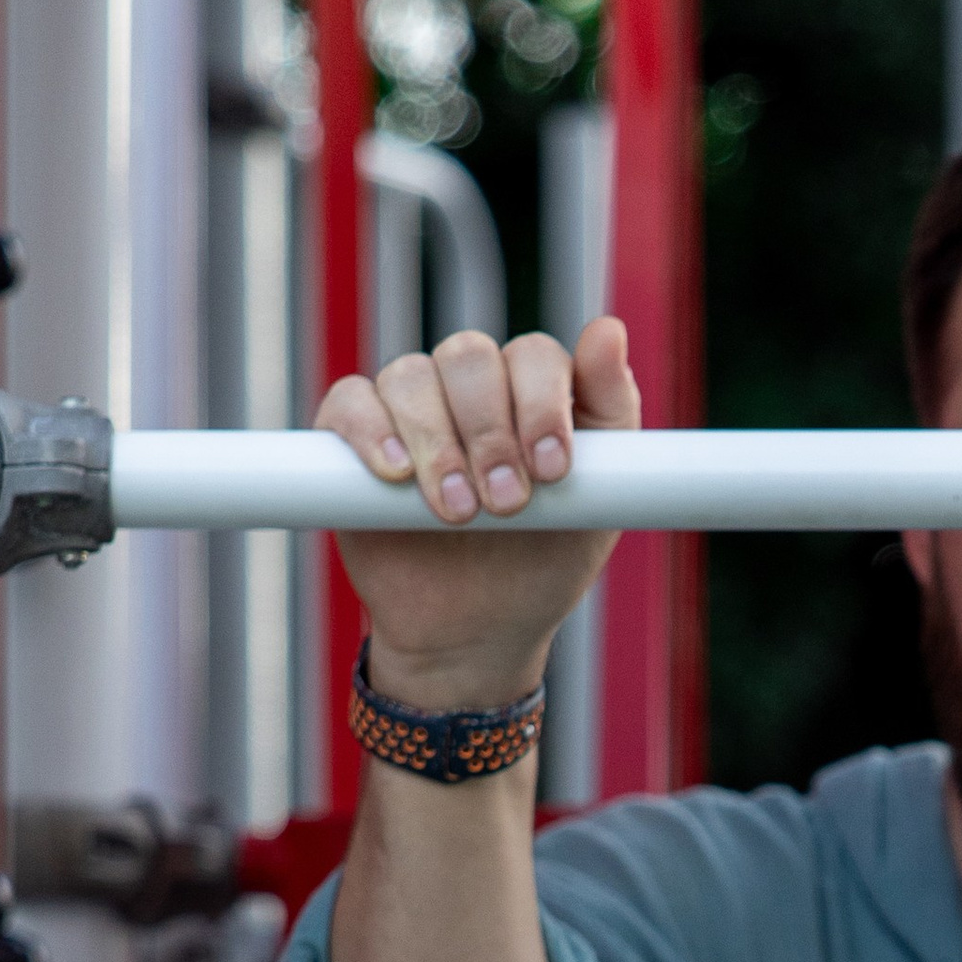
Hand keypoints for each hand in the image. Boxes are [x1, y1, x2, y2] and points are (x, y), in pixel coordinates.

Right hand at [316, 314, 640, 709]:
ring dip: (437, 442)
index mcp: (530, 390)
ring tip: (457, 511)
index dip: (543, 404)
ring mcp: (410, 407)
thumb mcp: (594, 501)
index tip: (554, 471)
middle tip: (506, 503)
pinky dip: (371, 431)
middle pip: (470, 358)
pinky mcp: (353, 438)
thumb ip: (610, 410)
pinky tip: (396, 473)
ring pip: (412, 378)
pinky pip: (351, 402)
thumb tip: (609, 328)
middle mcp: (469, 386)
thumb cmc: (541, 562)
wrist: (476, 634)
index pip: (533, 356)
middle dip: (491, 432)